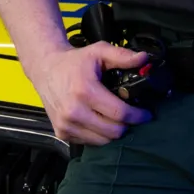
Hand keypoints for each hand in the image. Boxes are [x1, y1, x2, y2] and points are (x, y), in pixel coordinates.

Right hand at [29, 42, 152, 145]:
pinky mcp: (61, 133)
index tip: (148, 114)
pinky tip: (104, 123)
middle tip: (135, 117)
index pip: (119, 113)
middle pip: (112, 131)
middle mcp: (73, 112)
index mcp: (85, 91)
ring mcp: (65, 125)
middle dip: (128, 125)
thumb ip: (122, 55)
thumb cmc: (74, 62)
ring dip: (114, 132)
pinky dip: (100, 136)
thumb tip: (144, 58)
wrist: (45, 70)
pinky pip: (88, 142)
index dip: (138, 116)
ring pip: (101, 140)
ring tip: (120, 120)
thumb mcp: (99, 51)